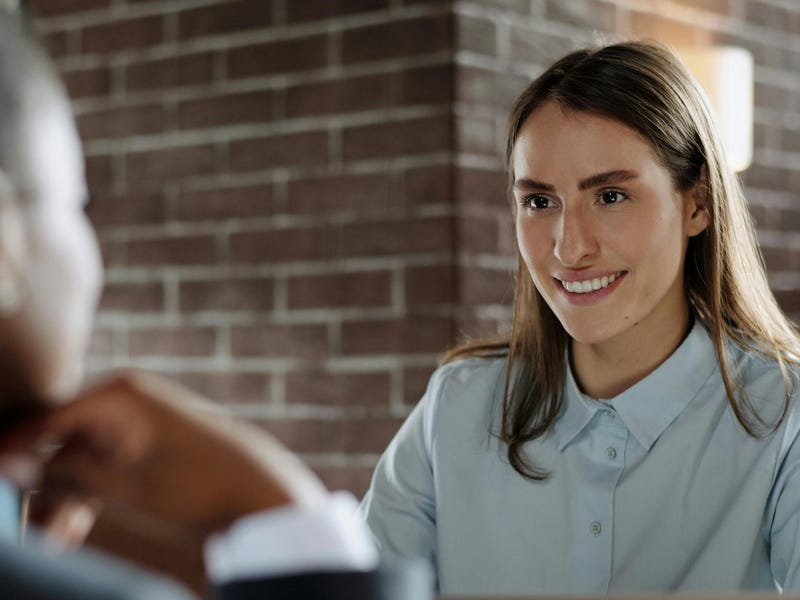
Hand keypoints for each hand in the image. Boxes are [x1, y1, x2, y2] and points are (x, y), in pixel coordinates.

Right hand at [0, 371, 326, 540]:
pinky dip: (87, 496)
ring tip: (54, 542)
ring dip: (61, 500)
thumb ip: (64, 475)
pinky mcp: (143, 445)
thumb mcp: (123, 488)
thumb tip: (10, 464)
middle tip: (30, 533)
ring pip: (78, 461)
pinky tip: (71, 532)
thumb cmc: (195, 486)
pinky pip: (102, 467)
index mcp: (117, 394)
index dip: (12, 456)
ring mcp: (134, 422)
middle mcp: (123, 400)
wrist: (260, 494)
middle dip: (39, 488)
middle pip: (58, 443)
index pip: (43, 422)